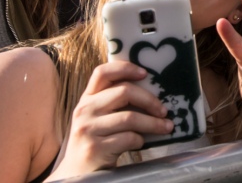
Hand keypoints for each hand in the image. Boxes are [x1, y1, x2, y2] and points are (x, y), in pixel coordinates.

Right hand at [50, 61, 171, 178]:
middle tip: (163, 110)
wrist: (75, 174)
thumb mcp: (99, 117)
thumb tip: (153, 90)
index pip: (102, 72)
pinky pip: (128, 138)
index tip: (146, 73)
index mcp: (87, 98)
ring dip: (153, 123)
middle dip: (150, 100)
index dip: (126, 68)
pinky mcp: (94, 148)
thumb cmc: (96, 141)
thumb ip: (115, 102)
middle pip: (124, 92)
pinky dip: (141, 140)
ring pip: (130, 117)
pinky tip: (141, 142)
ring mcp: (87, 129)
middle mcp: (84, 110)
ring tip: (166, 127)